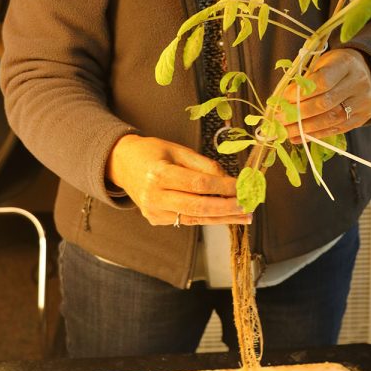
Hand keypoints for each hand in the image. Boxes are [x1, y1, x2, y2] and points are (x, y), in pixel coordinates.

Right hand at [106, 134, 251, 227]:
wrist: (122, 164)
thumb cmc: (153, 152)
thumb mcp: (178, 150)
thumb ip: (203, 165)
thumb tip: (229, 178)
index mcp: (159, 173)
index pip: (198, 183)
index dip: (223, 186)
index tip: (242, 186)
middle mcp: (154, 196)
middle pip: (198, 206)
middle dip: (227, 207)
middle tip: (248, 206)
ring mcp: (154, 211)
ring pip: (195, 218)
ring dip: (223, 217)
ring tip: (244, 216)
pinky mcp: (156, 220)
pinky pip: (187, 219)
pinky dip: (207, 217)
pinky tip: (224, 214)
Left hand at [283, 48, 370, 143]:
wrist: (363, 71)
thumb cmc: (334, 66)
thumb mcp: (320, 63)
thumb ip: (305, 81)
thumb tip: (283, 102)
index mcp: (346, 63)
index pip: (323, 81)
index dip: (301, 92)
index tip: (284, 99)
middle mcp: (358, 83)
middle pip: (326, 103)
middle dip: (299, 114)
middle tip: (279, 119)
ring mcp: (363, 101)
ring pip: (331, 120)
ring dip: (305, 128)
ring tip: (286, 132)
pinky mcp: (363, 117)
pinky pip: (337, 129)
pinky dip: (315, 135)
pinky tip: (299, 137)